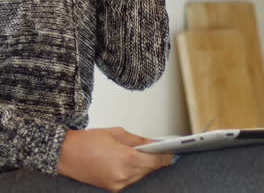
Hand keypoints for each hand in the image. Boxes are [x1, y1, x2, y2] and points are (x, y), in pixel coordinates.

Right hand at [57, 127, 173, 191]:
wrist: (66, 154)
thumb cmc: (88, 140)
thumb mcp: (116, 133)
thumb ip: (138, 140)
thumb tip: (154, 144)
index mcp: (125, 159)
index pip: (154, 161)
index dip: (166, 157)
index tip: (173, 153)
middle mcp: (123, 175)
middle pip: (149, 170)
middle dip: (157, 161)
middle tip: (164, 152)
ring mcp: (117, 185)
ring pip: (140, 177)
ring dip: (145, 167)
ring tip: (148, 156)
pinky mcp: (111, 189)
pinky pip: (130, 181)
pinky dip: (134, 172)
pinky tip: (134, 163)